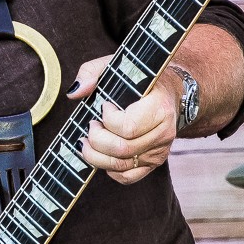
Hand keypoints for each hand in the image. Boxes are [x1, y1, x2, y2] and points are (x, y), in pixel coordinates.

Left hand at [71, 54, 178, 185]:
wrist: (168, 92)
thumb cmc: (139, 79)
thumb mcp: (116, 65)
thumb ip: (91, 73)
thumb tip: (75, 93)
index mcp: (160, 108)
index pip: (127, 127)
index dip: (108, 119)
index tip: (104, 106)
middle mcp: (164, 133)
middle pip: (122, 149)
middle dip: (96, 140)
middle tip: (92, 126)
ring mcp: (159, 151)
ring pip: (121, 166)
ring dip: (95, 156)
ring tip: (87, 141)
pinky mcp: (153, 163)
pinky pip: (127, 177)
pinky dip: (109, 170)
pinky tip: (102, 154)